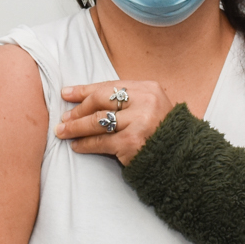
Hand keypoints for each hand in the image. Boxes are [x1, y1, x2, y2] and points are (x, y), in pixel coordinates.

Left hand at [58, 79, 175, 166]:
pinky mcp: (132, 142)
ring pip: (97, 122)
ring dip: (75, 127)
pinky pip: (100, 142)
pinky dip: (85, 144)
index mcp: (148, 88)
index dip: (84, 90)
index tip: (66, 93)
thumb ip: (126, 101)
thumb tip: (85, 99)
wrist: (181, 158)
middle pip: (100, 101)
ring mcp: (139, 122)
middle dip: (78, 110)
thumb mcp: (148, 107)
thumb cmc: (160, 132)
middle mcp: (145, 102)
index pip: (109, 86)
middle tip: (63, 117)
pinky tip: (77, 146)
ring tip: (63, 131)